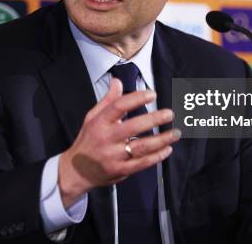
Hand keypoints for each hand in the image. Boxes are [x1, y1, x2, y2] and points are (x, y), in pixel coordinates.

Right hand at [58, 78, 179, 207]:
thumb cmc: (88, 140)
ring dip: (160, 140)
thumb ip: (107, 100)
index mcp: (100, 122)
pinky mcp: (119, 170)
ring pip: (140, 147)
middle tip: (169, 113)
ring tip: (175, 133)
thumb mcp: (92, 117)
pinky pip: (141, 164)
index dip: (136, 99)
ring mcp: (113, 156)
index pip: (118, 107)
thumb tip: (117, 81)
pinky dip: (156, 157)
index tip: (152, 94)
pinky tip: (167, 150)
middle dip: (153, 119)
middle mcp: (106, 138)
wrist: (76, 171)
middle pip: (133, 127)